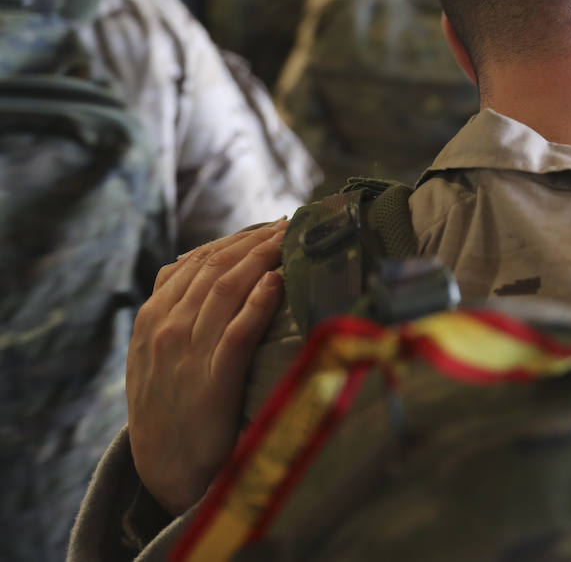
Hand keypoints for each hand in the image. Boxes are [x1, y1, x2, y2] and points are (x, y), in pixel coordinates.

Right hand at [127, 221, 287, 514]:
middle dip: (256, 241)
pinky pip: (237, 333)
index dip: (236, 239)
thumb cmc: (171, 407)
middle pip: (215, 268)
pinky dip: (258, 303)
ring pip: (226, 290)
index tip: (270, 225)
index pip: (196, 262)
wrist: (164, 469)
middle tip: (292, 224)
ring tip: (293, 240)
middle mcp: (167, 329)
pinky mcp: (213, 382)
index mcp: (152, 319)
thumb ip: (173, 314)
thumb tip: (204, 270)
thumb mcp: (155, 355)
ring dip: (262, 258)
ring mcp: (188, 354)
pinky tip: (278, 283)